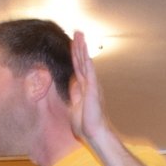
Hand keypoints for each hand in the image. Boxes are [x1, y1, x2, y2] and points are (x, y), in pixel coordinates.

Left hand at [67, 30, 108, 145]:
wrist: (94, 134)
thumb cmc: (86, 126)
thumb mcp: (75, 107)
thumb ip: (74, 95)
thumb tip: (72, 86)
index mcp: (84, 88)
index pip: (78, 68)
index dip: (76, 55)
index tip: (74, 44)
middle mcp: (89, 84)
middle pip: (82, 61)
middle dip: (79, 46)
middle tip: (77, 32)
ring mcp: (92, 86)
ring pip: (85, 63)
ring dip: (82, 48)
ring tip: (79, 34)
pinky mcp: (93, 89)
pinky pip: (89, 72)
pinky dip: (87, 61)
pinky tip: (85, 51)